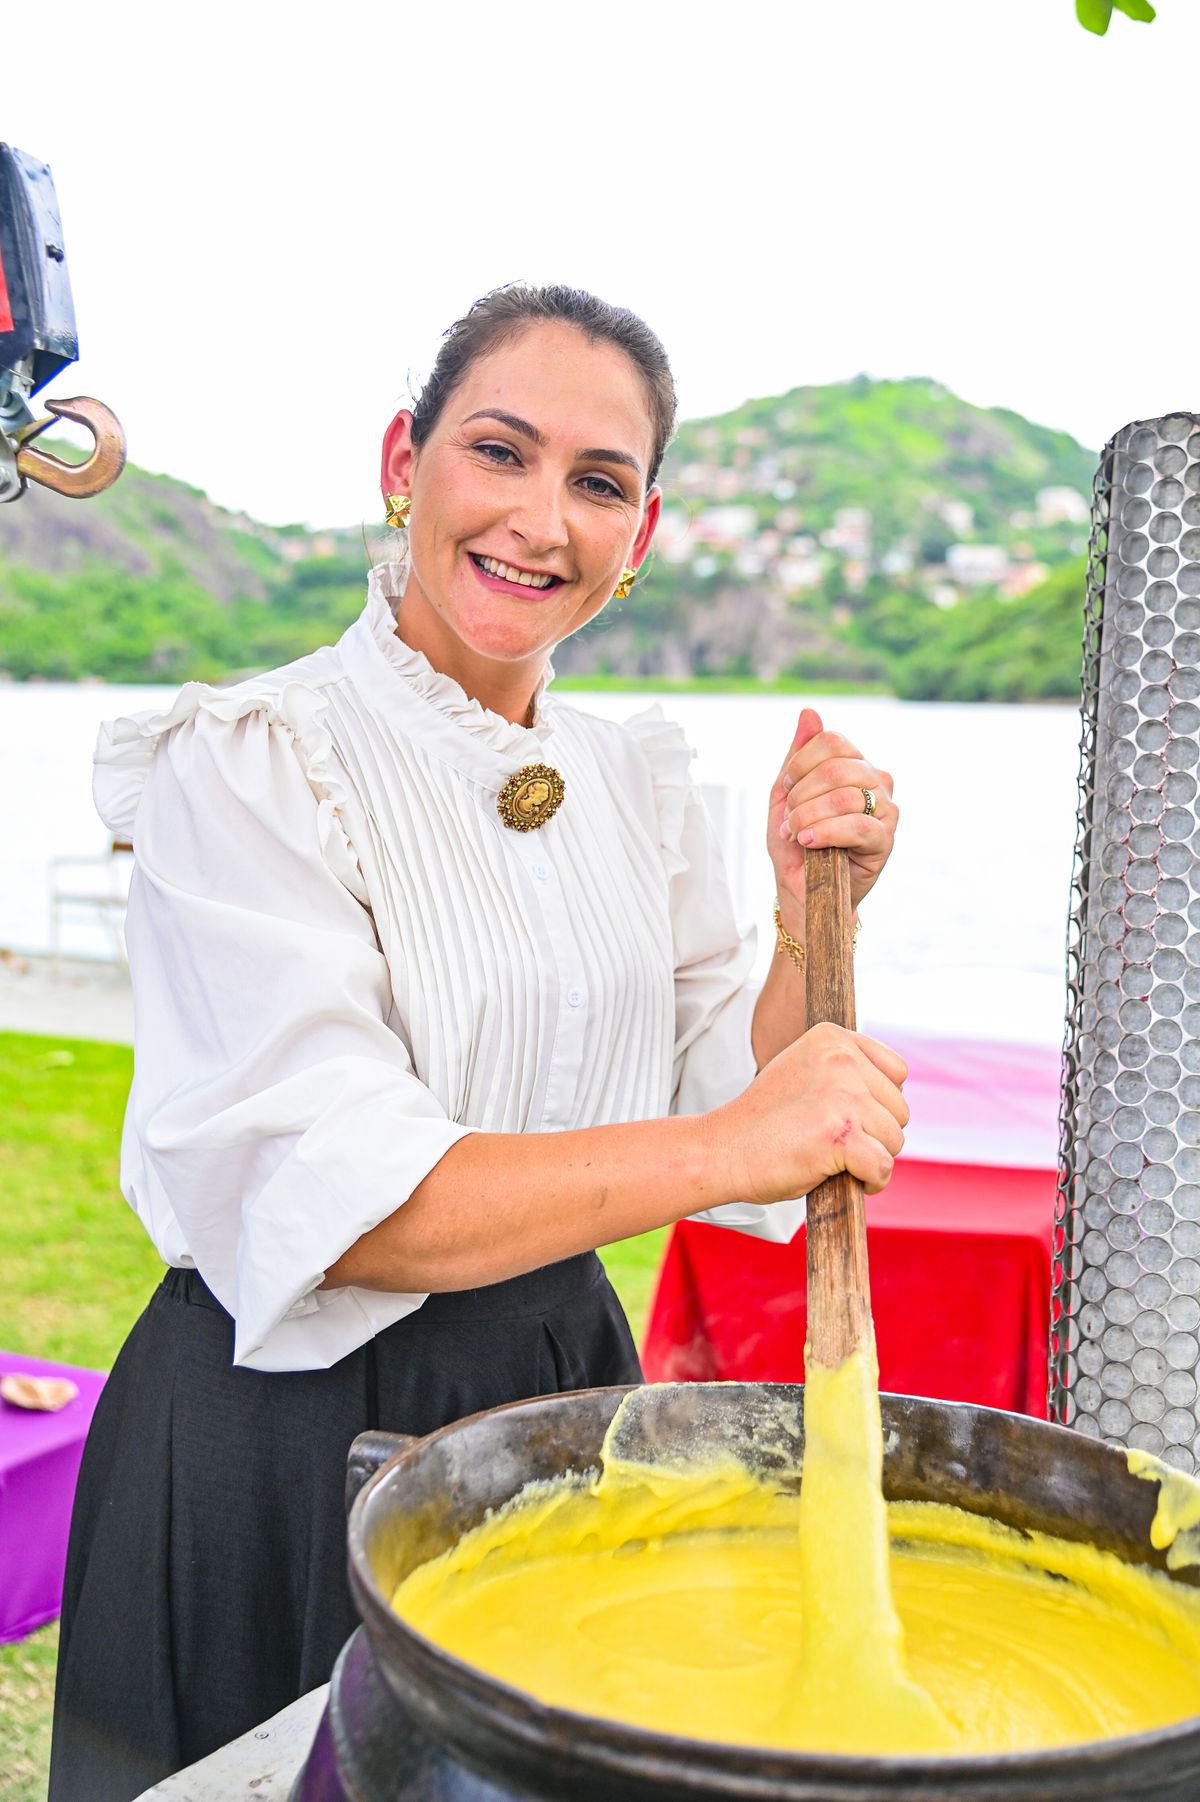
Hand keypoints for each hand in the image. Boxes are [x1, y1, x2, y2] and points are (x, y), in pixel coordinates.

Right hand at [712, 1022, 907, 1204]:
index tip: (848, 1117)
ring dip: (873, 1157)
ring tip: (835, 1159)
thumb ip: (843, 1072)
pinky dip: (871, 1182)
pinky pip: (883, 1166)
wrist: (723, 1150)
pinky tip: (847, 1179)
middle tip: (836, 1142)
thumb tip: (892, 1096)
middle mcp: (840, 1060)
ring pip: (895, 1139)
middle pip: (900, 1109)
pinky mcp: (841, 1134)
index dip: (879, 1103)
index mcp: (832, 1038)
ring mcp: (841, 1096)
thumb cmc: (764, 1122)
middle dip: (876, 1133)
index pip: (897, 1072)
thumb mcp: (803, 1072)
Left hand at [768, 707, 897, 914]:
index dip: (800, 764)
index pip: (832, 741)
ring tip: (797, 835)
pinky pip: (858, 826)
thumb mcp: (785, 796)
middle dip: (801, 796)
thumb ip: (797, 755)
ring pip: (844, 796)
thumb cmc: (794, 843)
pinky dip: (825, 833)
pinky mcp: (886, 840)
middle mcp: (876, 781)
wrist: (801, 889)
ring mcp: (885, 809)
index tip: (786, 790)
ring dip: (808, 817)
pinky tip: (809, 843)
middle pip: (836, 766)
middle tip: (789, 820)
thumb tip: (809, 712)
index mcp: (854, 764)